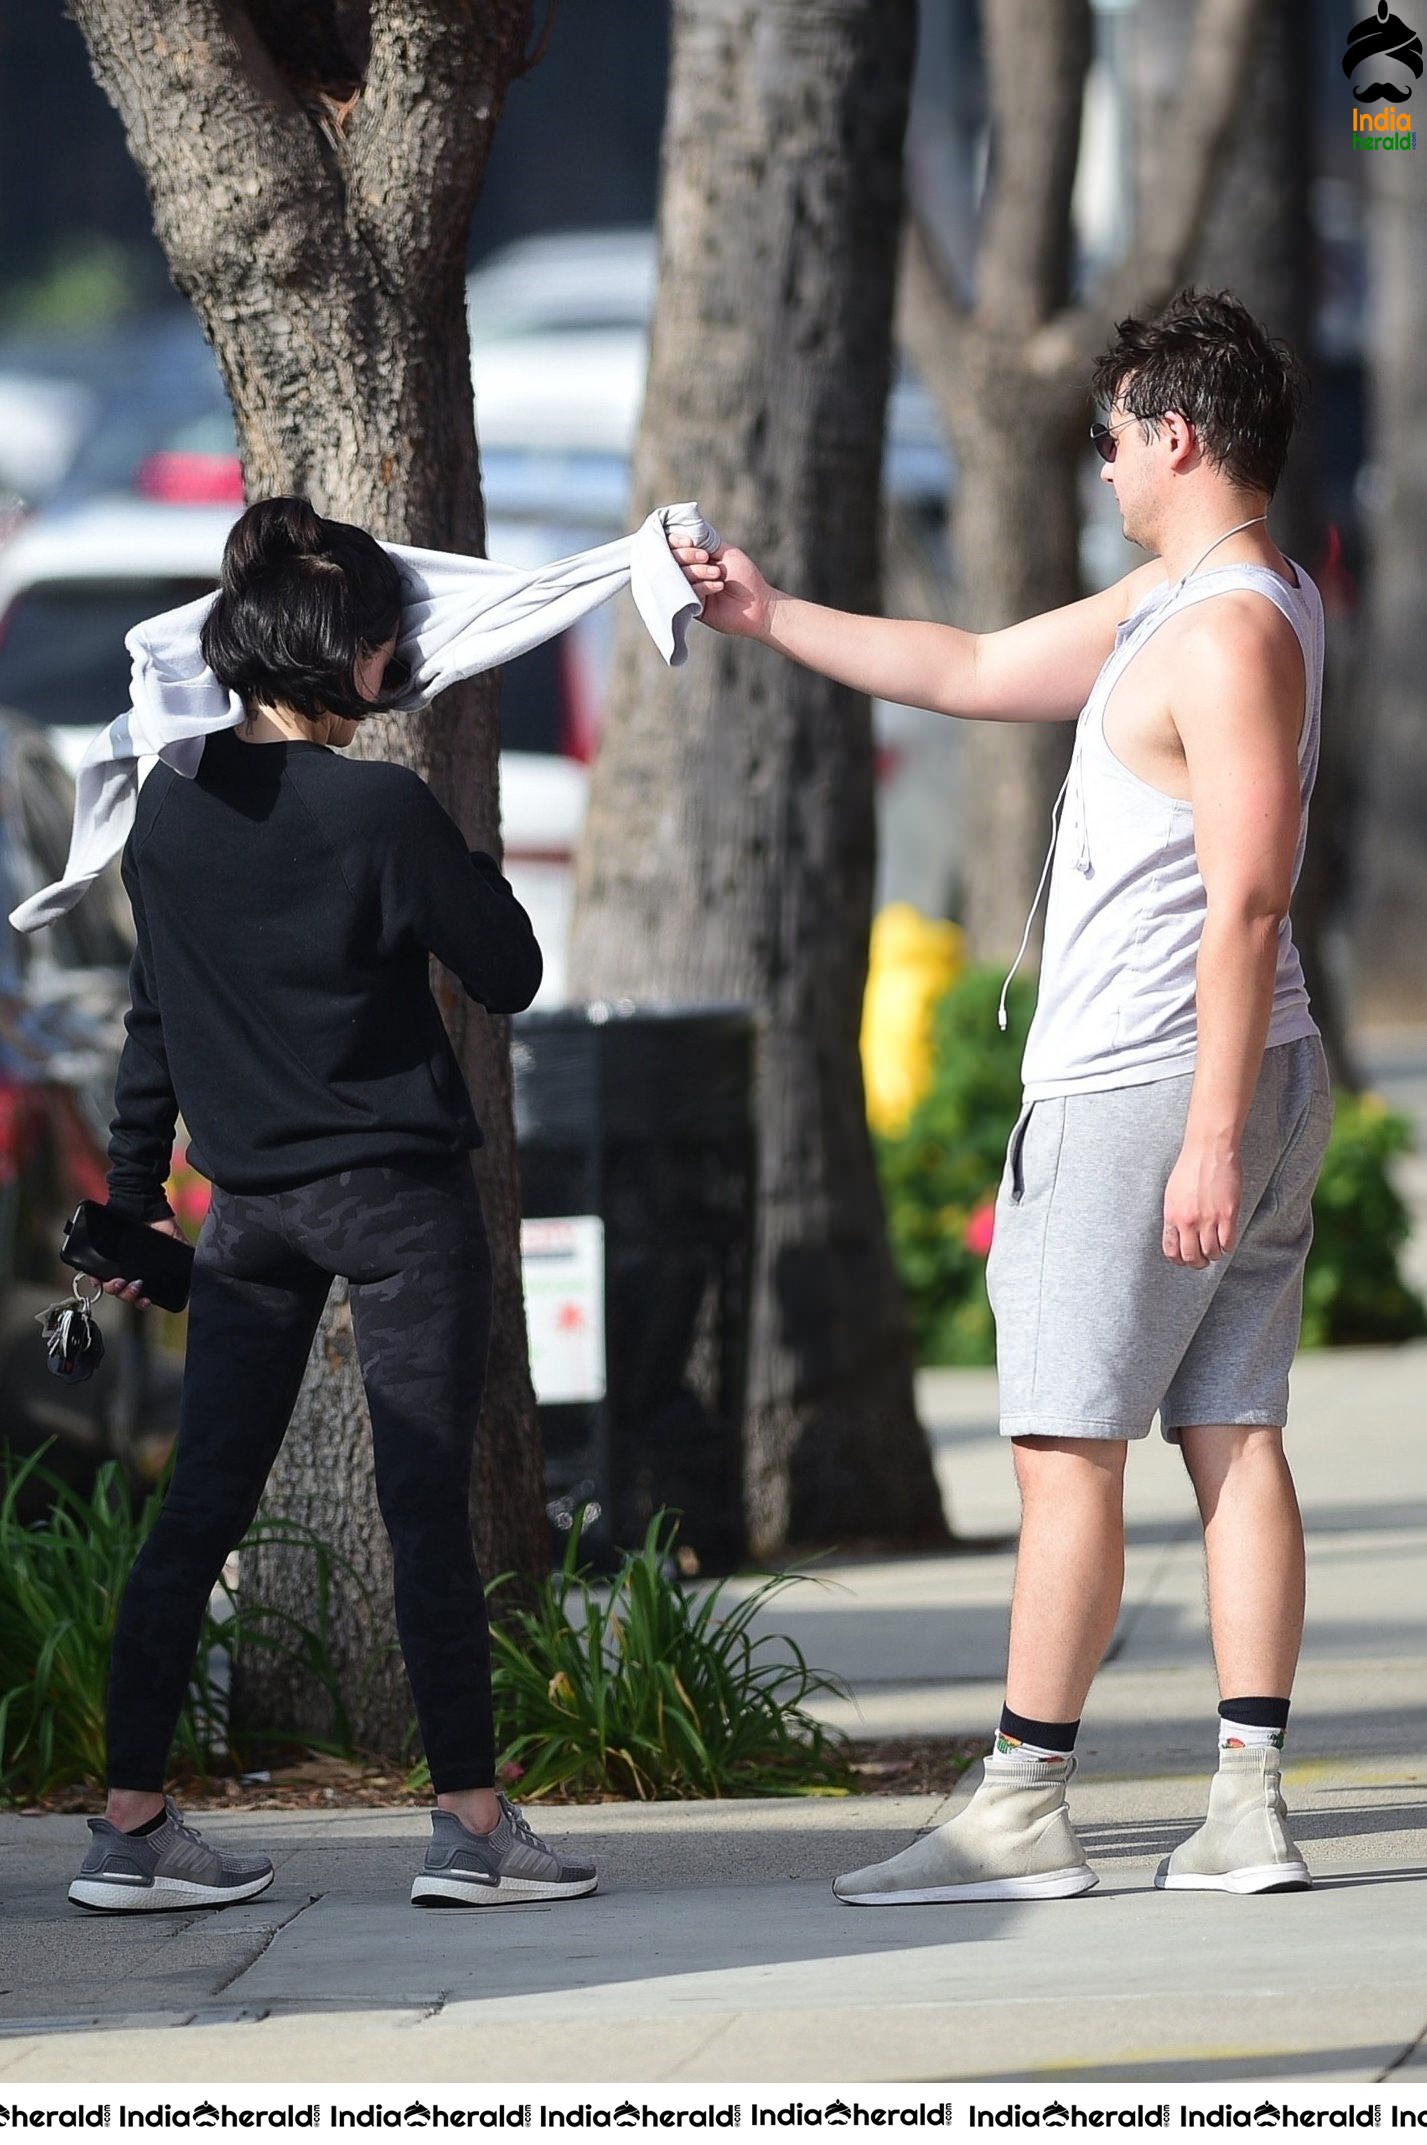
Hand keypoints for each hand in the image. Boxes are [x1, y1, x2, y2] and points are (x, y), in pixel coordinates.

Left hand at [100, 1213, 186, 1310]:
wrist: (142, 1204)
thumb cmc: (159, 1222)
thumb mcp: (175, 1241)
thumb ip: (183, 1256)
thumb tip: (194, 1270)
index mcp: (146, 1273)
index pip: (142, 1295)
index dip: (142, 1302)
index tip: (146, 1301)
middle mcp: (129, 1272)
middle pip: (124, 1294)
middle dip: (129, 1295)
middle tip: (135, 1287)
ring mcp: (114, 1265)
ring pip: (110, 1287)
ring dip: (114, 1289)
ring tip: (120, 1282)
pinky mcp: (100, 1257)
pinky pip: (94, 1273)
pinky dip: (95, 1279)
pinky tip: (100, 1280)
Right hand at [668, 539, 775, 639]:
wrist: (758, 605)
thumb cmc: (745, 577)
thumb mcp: (727, 552)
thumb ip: (707, 542)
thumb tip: (688, 532)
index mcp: (696, 558)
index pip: (675, 546)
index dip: (677, 542)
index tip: (689, 542)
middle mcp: (690, 573)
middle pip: (672, 560)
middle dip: (687, 555)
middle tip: (705, 558)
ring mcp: (690, 590)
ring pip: (679, 577)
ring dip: (698, 571)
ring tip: (717, 574)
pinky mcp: (693, 607)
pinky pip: (688, 593)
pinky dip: (703, 586)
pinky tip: (719, 586)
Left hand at [1162, 1143, 1240, 1268]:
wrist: (1208, 1150)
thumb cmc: (1190, 1167)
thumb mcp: (1172, 1194)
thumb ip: (1175, 1216)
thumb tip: (1179, 1235)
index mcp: (1172, 1215)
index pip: (1171, 1250)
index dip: (1179, 1260)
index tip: (1185, 1260)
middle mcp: (1188, 1221)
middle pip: (1192, 1257)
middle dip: (1198, 1263)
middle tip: (1203, 1260)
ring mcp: (1208, 1219)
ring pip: (1212, 1253)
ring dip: (1214, 1254)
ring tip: (1216, 1248)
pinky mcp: (1228, 1214)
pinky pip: (1228, 1242)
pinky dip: (1227, 1246)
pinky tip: (1226, 1240)